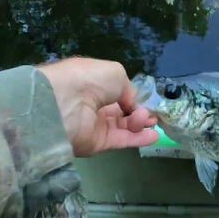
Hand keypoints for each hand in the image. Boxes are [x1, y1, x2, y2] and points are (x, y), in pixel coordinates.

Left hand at [37, 57, 159, 156]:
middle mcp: (92, 104)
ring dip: (139, 124)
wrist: (65, 103)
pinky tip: (153, 135)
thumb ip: (129, 90)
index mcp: (93, 83)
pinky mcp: (96, 143)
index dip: (133, 98)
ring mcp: (94, 125)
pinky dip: (137, 139)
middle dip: (139, 112)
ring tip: (151, 122)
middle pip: (121, 111)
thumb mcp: (116, 73)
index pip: (116, 93)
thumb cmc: (89, 80)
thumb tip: (131, 105)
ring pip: (122, 126)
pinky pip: (120, 140)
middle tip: (151, 114)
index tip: (147, 102)